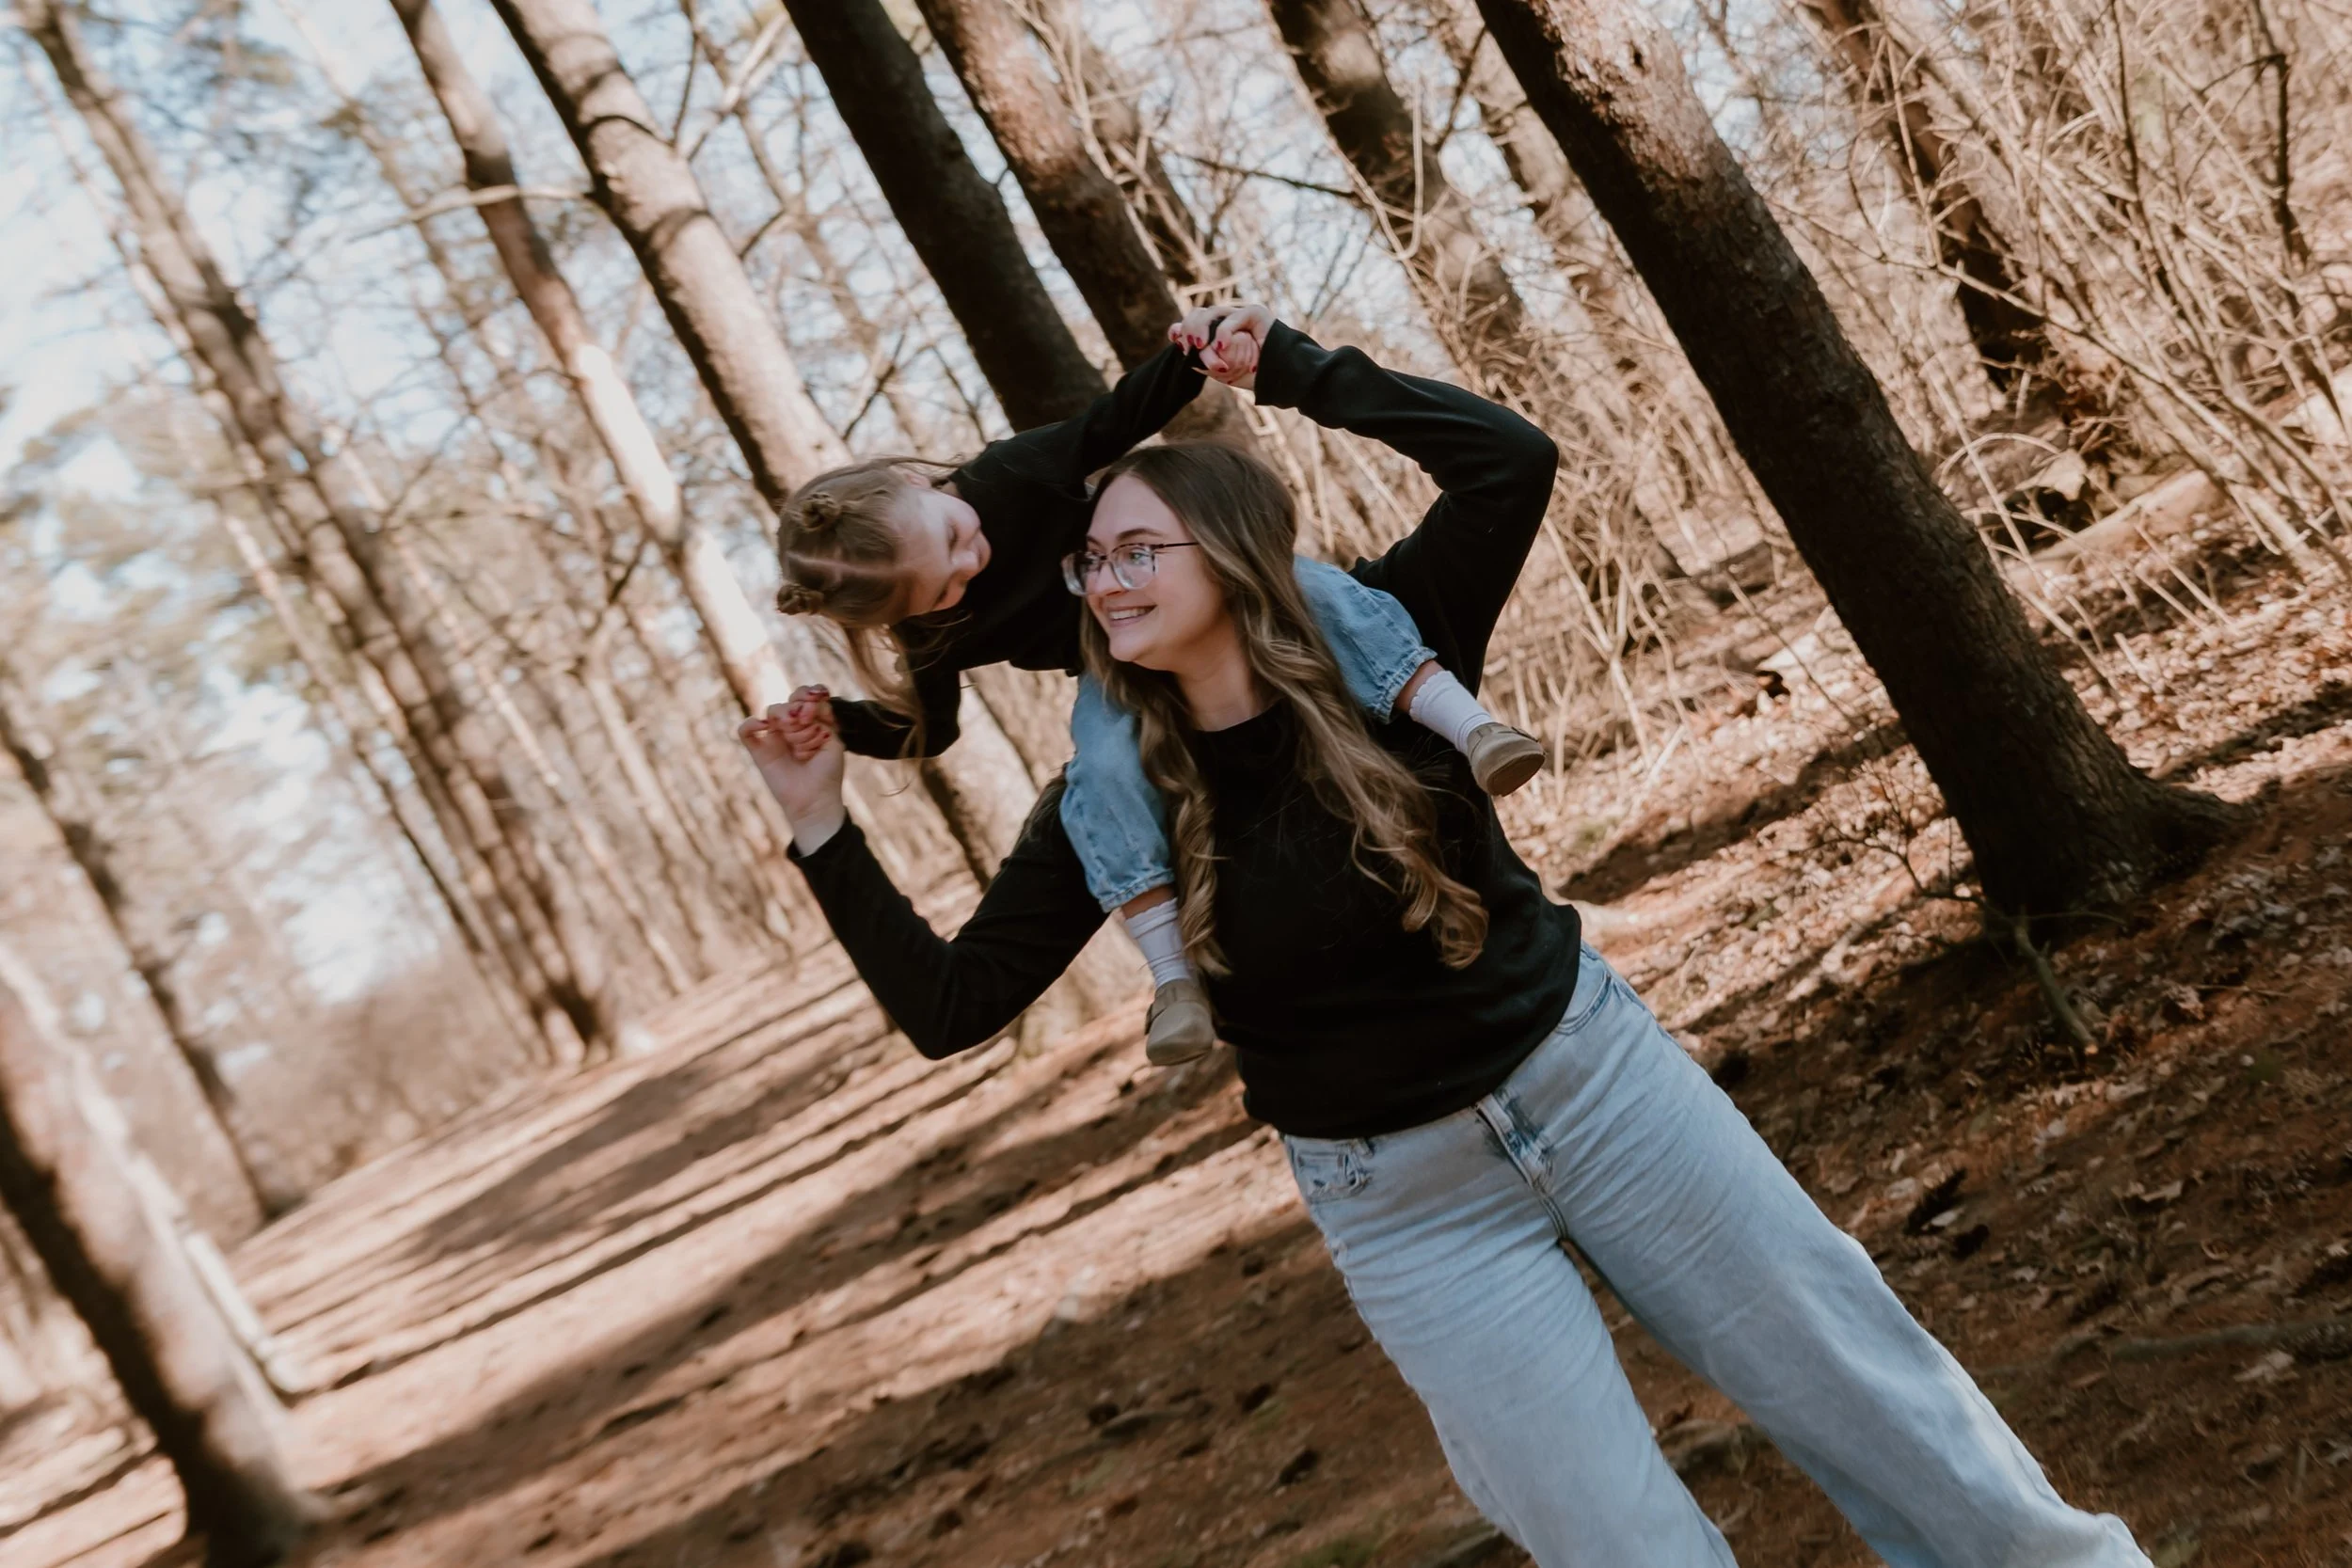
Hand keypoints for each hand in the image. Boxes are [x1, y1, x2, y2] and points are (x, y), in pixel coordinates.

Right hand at [738, 692, 846, 844]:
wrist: (815, 802)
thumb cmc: (827, 773)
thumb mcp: (833, 741)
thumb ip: (824, 718)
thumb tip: (810, 703)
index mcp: (810, 723)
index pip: (806, 696)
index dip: (812, 693)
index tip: (821, 698)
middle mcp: (791, 727)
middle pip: (790, 701)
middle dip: (801, 705)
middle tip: (808, 719)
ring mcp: (773, 737)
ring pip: (772, 711)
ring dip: (785, 716)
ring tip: (795, 735)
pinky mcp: (759, 751)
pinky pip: (745, 731)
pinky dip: (751, 724)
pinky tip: (764, 726)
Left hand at [1168, 302, 1271, 390]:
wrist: (1282, 376)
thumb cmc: (1256, 375)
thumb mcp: (1224, 371)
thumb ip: (1205, 362)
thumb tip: (1187, 356)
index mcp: (1218, 332)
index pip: (1193, 322)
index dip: (1180, 328)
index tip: (1174, 339)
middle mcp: (1227, 320)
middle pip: (1199, 314)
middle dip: (1189, 329)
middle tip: (1188, 346)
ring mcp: (1240, 315)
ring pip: (1212, 312)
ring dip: (1201, 328)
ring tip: (1199, 344)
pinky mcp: (1255, 313)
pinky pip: (1234, 317)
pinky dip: (1224, 331)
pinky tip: (1220, 346)